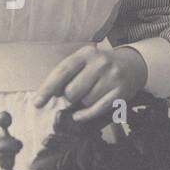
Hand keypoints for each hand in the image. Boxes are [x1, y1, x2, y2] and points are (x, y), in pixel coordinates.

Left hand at [33, 44, 148, 122]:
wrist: (132, 66)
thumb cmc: (99, 66)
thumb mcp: (83, 62)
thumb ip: (65, 75)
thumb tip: (48, 95)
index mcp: (86, 53)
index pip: (62, 72)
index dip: (47, 89)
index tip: (37, 103)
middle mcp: (100, 63)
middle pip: (72, 92)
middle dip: (70, 97)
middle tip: (77, 92)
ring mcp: (112, 77)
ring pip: (85, 102)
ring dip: (83, 102)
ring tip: (91, 93)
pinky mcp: (121, 92)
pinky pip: (97, 110)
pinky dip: (85, 115)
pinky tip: (80, 115)